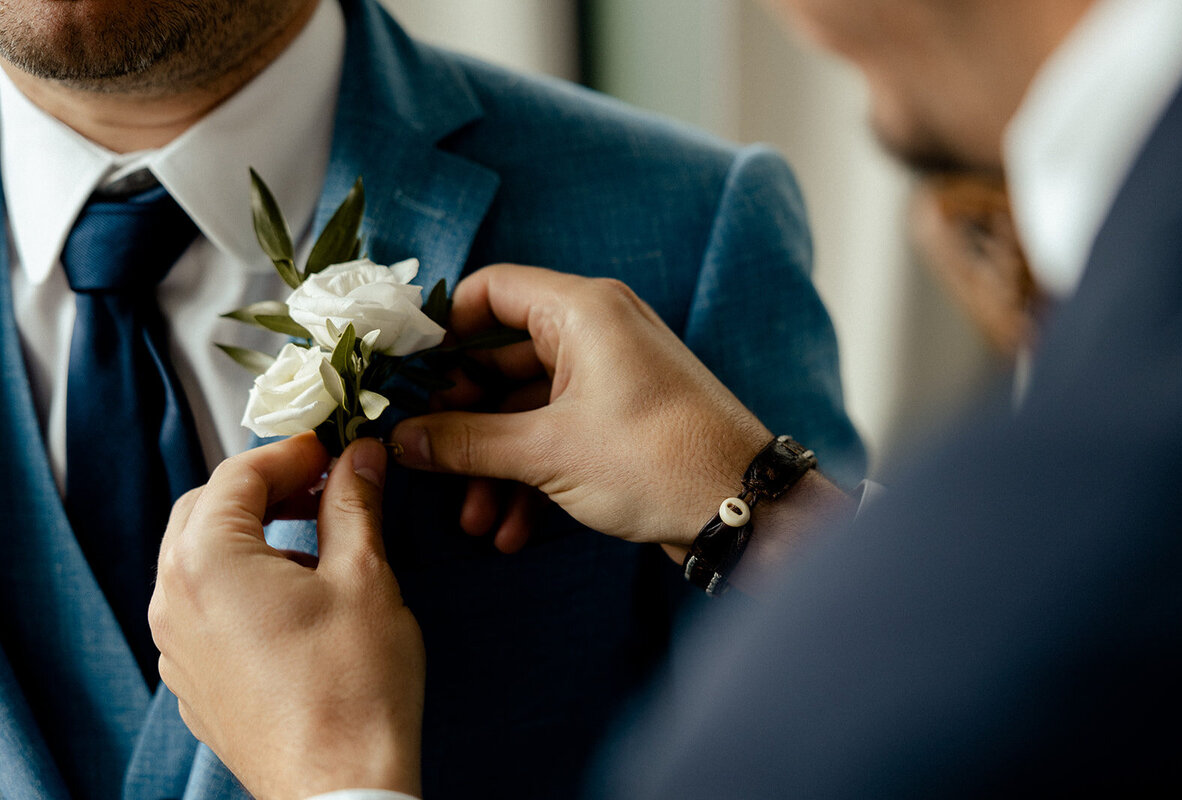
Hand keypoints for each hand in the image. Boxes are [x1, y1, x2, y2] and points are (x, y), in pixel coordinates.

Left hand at [150, 435, 423, 799]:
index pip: (238, 474)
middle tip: (323, 485)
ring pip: (201, 560)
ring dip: (253, 534)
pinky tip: (298, 599)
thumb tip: (357, 458)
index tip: (333, 450)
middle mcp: (174, 602)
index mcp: (207, 563)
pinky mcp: (194, 681)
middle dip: (264, 489)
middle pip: (206, 510)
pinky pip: (205, 608)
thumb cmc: (353, 690)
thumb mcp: (364, 575)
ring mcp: (177, 647)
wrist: (342, 788)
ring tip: (319, 543)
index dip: (291, 453)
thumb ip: (353, 503)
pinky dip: (244, 583)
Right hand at [390, 265, 774, 560]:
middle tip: (428, 457)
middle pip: (500, 359)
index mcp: (582, 311)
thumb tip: (404, 439)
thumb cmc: (658, 459)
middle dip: (464, 420)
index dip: (441, 327)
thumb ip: (468, 441)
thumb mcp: (549, 452)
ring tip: (473, 520)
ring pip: (526, 409)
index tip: (405, 372)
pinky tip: (510, 530)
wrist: (744, 509)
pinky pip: (557, 435)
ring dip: (494, 464)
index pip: (491, 290)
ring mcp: (610, 378)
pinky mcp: (620, 420)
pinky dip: (531, 476)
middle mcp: (597, 333)